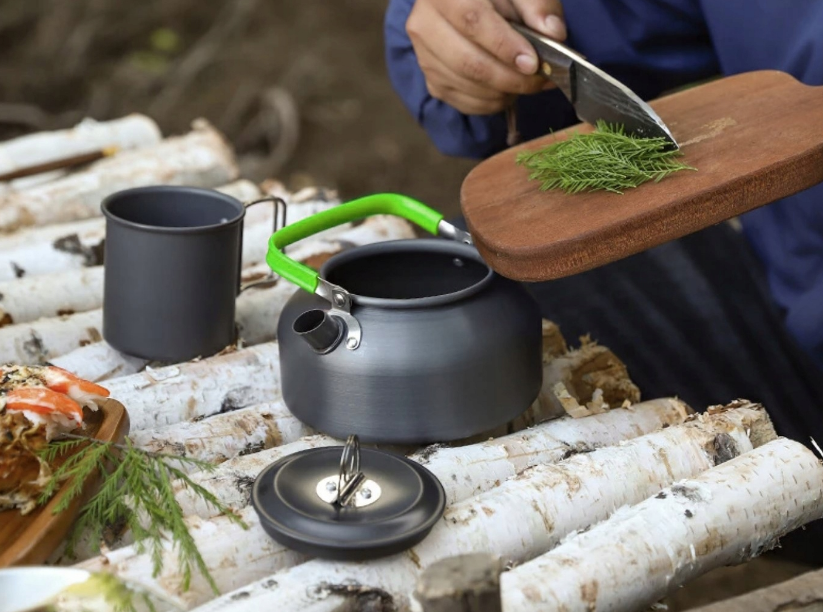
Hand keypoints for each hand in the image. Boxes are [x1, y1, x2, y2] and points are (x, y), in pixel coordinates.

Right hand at [406, 0, 566, 114]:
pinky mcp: (432, 81)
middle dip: (509, 78)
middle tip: (540, 80)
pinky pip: (464, 102)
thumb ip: (537, 6)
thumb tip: (553, 33)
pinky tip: (509, 90)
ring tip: (529, 83)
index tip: (532, 62)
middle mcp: (424, 24)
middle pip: (467, 62)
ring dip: (504, 91)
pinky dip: (493, 102)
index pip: (472, 21)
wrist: (468, 7)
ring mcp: (425, 57)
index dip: (504, 45)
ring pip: (467, 85)